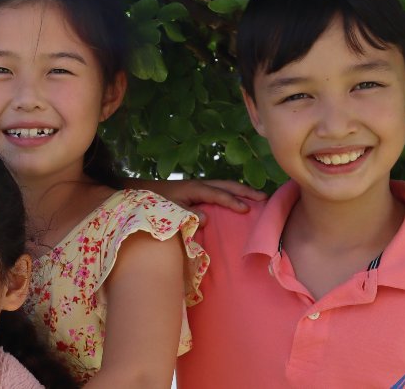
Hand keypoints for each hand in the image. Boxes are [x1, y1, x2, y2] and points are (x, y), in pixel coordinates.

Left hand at [126, 178, 265, 218]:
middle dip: (246, 191)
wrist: (139, 192)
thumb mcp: (169, 210)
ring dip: (241, 190)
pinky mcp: (196, 191)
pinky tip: (238, 201)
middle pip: (227, 185)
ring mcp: (198, 186)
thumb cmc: (154, 203)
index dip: (233, 202)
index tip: (247, 210)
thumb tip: (206, 219)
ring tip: (258, 198)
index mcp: (194, 188)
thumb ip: (187, 215)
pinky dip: (231, 193)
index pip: (219, 194)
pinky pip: (219, 190)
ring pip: (225, 185)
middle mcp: (199, 184)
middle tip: (265, 198)